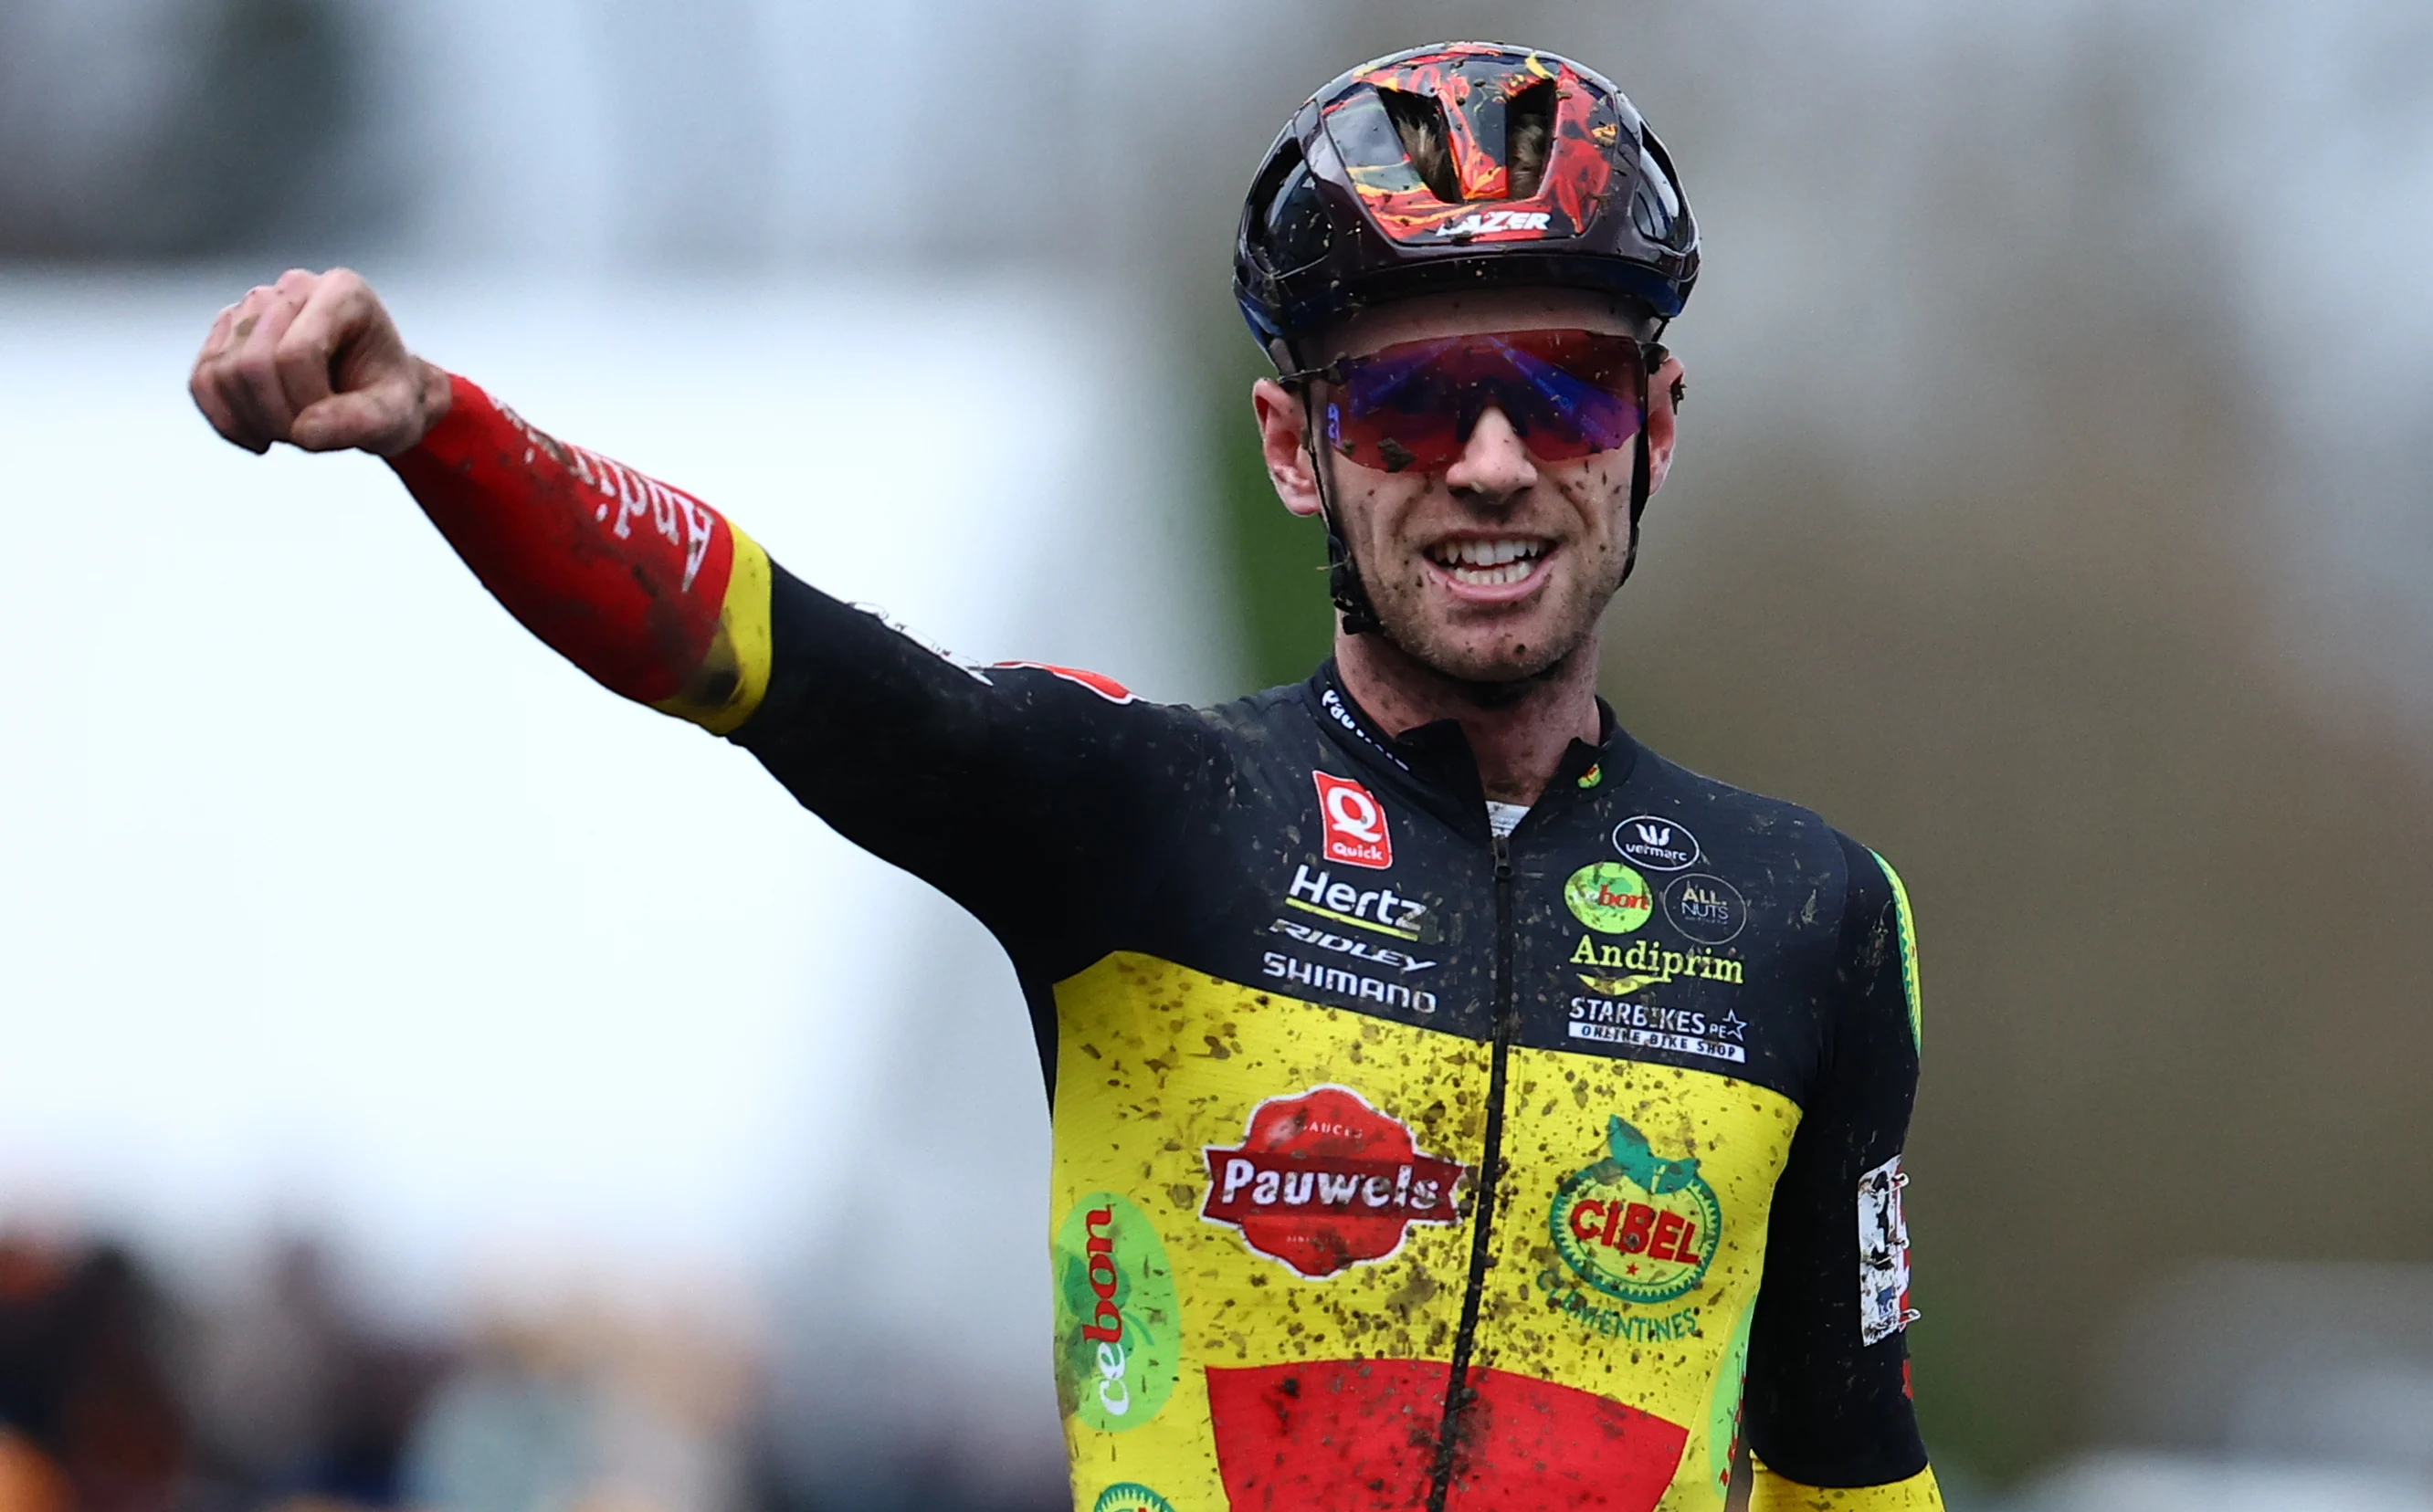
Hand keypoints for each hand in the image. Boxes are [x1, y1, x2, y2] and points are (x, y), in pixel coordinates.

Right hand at [188, 268, 451, 456]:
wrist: (377, 394)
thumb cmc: (391, 400)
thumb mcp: (397, 419)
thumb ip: (361, 424)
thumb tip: (303, 431)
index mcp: (343, 292)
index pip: (297, 354)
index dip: (309, 405)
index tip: (337, 425)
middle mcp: (293, 288)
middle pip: (254, 362)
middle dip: (277, 417)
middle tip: (309, 436)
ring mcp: (254, 305)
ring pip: (220, 372)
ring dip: (251, 422)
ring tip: (289, 432)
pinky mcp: (228, 330)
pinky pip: (202, 380)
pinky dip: (224, 419)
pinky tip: (258, 436)